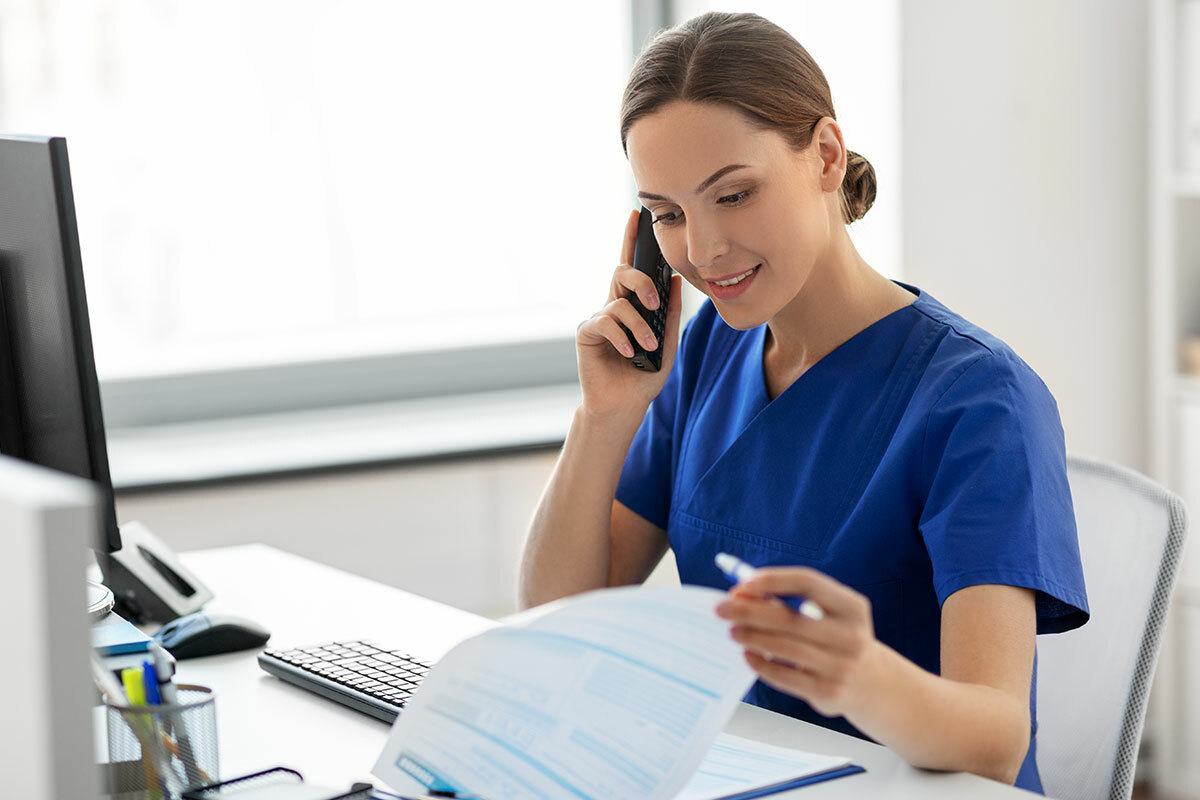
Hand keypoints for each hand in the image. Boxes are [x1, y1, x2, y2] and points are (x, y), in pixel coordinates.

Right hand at [575, 208, 682, 418]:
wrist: (623, 406)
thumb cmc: (643, 377)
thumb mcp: (667, 344)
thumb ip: (670, 314)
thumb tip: (675, 280)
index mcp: (632, 305)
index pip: (632, 266)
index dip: (632, 240)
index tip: (636, 214)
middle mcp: (613, 306)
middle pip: (623, 273)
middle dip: (642, 281)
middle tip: (655, 302)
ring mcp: (598, 319)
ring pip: (619, 301)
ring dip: (638, 324)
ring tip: (647, 346)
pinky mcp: (586, 333)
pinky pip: (605, 322)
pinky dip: (621, 336)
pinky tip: (629, 353)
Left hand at [715, 567, 883, 718]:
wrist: (871, 683)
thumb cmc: (837, 638)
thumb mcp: (829, 614)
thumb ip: (792, 602)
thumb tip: (743, 594)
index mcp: (852, 607)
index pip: (808, 583)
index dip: (773, 580)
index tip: (743, 584)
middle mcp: (851, 636)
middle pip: (790, 618)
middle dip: (750, 611)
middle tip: (722, 608)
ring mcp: (841, 666)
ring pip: (784, 648)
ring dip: (752, 637)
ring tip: (733, 630)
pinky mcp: (828, 692)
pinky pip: (786, 677)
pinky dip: (762, 664)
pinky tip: (748, 655)